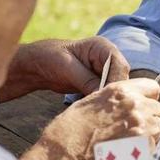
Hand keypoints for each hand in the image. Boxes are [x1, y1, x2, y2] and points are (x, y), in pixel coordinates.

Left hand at [0, 37, 128, 101]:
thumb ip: (86, 80)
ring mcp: (105, 72)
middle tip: (105, 109)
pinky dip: (102, 102)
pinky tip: (95, 110)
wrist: (39, 65)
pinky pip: (106, 94)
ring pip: (115, 88)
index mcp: (103, 47)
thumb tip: (102, 95)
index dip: (116, 82)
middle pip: (121, 78)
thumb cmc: (50, 58)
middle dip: (113, 93)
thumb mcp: (67, 68)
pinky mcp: (99, 83)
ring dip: (108, 99)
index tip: (106, 97)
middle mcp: (108, 59)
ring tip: (99, 111)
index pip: (119, 65)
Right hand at [21, 78, 159, 159]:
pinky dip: (146, 150)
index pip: (153, 87)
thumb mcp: (91, 102)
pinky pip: (155, 145)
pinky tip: (129, 153)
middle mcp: (134, 104)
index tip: (142, 107)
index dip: (148, 98)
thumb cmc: (71, 131)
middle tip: (132, 130)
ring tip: (129, 143)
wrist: (65, 156)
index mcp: (120, 90)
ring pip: (159, 127)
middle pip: (158, 109)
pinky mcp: (144, 146)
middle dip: (149, 118)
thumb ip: (115, 99)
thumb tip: (128, 100)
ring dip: (149, 135)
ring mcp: (141, 125)